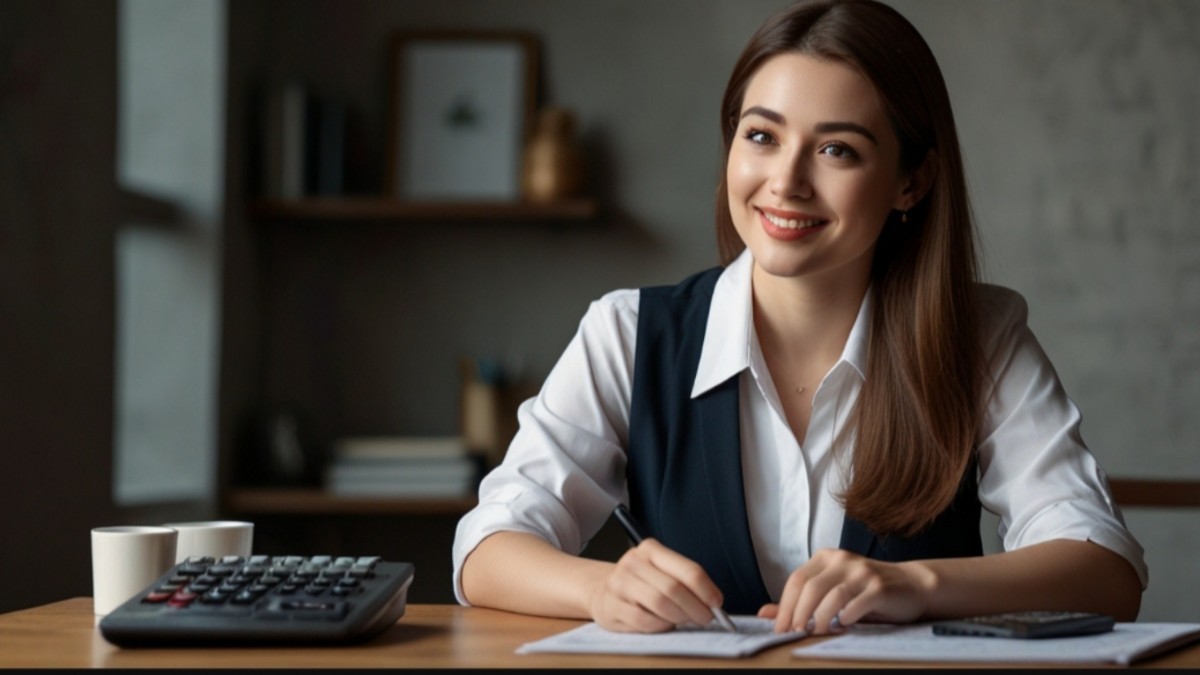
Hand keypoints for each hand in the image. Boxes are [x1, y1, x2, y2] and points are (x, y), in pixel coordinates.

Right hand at [588, 538, 725, 632]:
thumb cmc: (641, 583)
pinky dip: (660, 626)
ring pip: (660, 605)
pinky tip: (663, 623)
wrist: (602, 591)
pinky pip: (645, 621)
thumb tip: (713, 603)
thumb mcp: (662, 572)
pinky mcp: (611, 606)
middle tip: (705, 618)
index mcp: (651, 549)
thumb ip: (685, 582)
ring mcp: (619, 584)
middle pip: (674, 588)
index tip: (717, 603)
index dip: (707, 589)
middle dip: (695, 608)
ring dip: (679, 617)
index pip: (688, 569)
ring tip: (683, 620)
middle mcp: (633, 562)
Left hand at [757, 548, 934, 633]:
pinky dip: (846, 617)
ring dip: (820, 618)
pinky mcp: (879, 586)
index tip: (780, 628)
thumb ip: (799, 602)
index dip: (785, 606)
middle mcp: (842, 559)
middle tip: (795, 634)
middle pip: (810, 587)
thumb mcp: (830, 593)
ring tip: (816, 632)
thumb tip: (764, 613)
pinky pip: (856, 603)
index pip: (796, 579)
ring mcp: (862, 571)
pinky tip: (843, 625)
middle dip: (798, 614)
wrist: (911, 586)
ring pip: (831, 595)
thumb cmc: (865, 592)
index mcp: (826, 558)